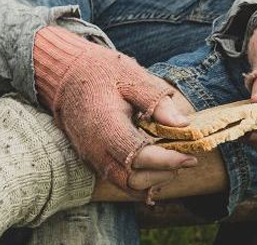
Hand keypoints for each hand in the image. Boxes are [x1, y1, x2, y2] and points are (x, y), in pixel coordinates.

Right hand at [34, 27, 193, 193]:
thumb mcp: (131, 77)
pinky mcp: (91, 158)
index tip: (190, 157)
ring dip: (152, 180)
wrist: (65, 73)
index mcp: (105, 125)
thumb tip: (183, 124)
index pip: (139, 156)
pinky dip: (138, 179)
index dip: (167, 161)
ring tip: (171, 163)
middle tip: (184, 159)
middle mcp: (95, 147)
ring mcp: (90, 155)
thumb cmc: (100, 72)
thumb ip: (157, 102)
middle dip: (163, 174)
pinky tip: (155, 168)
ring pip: (124, 185)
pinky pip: (116, 178)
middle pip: (133, 180)